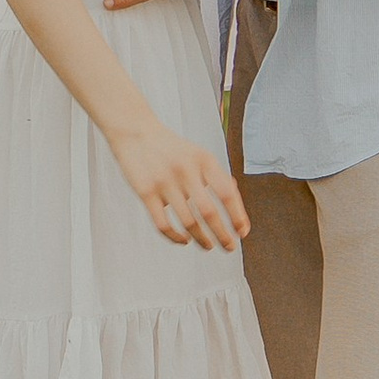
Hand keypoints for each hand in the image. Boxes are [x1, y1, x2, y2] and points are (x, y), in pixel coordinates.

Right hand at [112, 119, 248, 250]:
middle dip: (222, 235)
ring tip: (207, 245)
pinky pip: (162, 224)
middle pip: (209, 212)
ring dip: (201, 239)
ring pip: (187, 222)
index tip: (242, 232)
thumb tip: (235, 201)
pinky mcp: (145, 191)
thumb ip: (216, 176)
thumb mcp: (199, 154)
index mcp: (204, 160)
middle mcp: (185, 170)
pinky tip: (183, 240)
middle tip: (228, 246)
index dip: (237, 216)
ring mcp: (164, 181)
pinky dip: (175, 237)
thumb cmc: (171, 148)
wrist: (135, 131)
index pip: (227, 193)